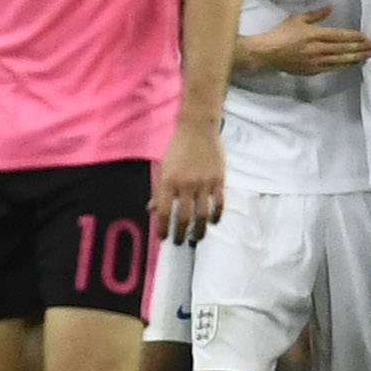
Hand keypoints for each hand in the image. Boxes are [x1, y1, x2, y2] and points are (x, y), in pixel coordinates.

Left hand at [152, 120, 224, 244]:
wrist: (198, 128)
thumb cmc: (178, 148)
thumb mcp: (163, 167)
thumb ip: (159, 190)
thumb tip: (152, 209)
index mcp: (168, 181)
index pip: (165, 212)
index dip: (163, 228)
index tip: (163, 238)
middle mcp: (186, 184)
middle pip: (184, 217)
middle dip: (180, 233)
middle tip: (178, 242)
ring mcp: (203, 183)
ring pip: (202, 215)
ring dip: (199, 230)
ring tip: (196, 237)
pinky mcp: (218, 180)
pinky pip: (218, 203)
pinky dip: (216, 215)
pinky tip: (212, 221)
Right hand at [252, 6, 370, 74]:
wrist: (267, 53)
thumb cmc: (281, 34)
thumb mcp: (297, 19)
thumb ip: (316, 14)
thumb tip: (331, 8)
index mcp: (315, 34)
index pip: (341, 36)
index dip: (356, 37)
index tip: (368, 38)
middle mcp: (318, 48)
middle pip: (344, 48)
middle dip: (361, 48)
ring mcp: (315, 61)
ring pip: (341, 60)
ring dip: (356, 58)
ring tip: (368, 56)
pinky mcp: (312, 70)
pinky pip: (332, 68)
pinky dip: (344, 65)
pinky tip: (351, 63)